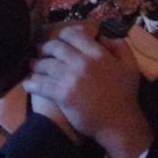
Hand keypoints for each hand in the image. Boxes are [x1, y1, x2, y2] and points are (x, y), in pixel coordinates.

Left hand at [23, 22, 151, 157]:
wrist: (118, 123)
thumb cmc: (125, 95)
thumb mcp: (130, 65)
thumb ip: (120, 46)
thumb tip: (103, 38)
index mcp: (97, 53)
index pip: (74, 34)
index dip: (64, 34)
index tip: (61, 38)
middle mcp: (82, 62)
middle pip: (56, 47)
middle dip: (47, 48)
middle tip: (42, 51)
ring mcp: (70, 78)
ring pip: (46, 65)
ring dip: (37, 64)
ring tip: (33, 65)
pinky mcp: (62, 95)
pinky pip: (41, 85)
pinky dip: (32, 83)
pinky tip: (27, 83)